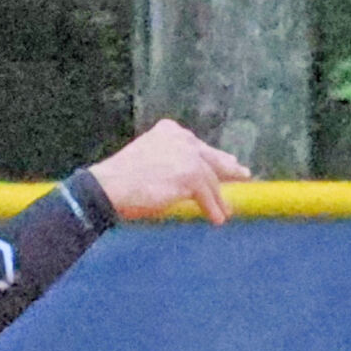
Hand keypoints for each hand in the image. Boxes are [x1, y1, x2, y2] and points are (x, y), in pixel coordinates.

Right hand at [87, 119, 250, 224]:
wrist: (107, 187)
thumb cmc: (119, 179)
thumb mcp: (146, 158)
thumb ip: (167, 159)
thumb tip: (187, 177)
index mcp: (169, 130)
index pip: (196, 145)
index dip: (211, 156)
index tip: (225, 161)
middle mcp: (182, 138)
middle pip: (211, 157)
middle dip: (227, 167)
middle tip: (243, 173)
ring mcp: (189, 156)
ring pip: (211, 180)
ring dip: (219, 198)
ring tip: (225, 211)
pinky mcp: (192, 177)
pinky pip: (208, 196)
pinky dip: (213, 209)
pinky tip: (217, 219)